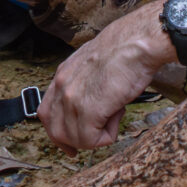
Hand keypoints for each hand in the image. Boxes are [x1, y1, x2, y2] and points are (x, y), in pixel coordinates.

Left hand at [38, 5, 174, 150]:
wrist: (138, 42)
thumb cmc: (126, 50)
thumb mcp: (95, 65)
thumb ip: (86, 84)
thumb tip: (95, 105)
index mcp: (63, 74)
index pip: (47, 112)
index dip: (58, 131)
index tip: (71, 144)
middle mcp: (63, 86)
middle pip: (54, 130)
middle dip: (74, 141)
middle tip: (95, 139)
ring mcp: (72, 98)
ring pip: (73, 138)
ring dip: (96, 136)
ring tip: (114, 115)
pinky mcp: (88, 109)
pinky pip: (90, 140)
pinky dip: (107, 136)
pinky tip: (118, 115)